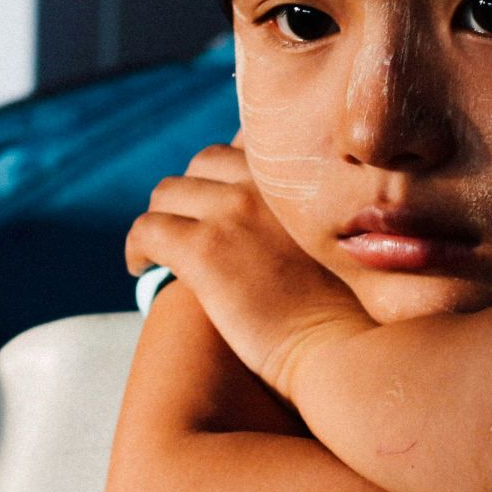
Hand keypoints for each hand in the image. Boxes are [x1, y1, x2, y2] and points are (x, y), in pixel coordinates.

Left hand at [126, 142, 371, 394]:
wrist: (344, 347)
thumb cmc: (353, 310)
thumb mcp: (344, 239)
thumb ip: (317, 213)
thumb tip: (283, 220)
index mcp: (301, 175)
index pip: (247, 144)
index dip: (227, 175)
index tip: (221, 203)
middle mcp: (266, 180)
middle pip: (203, 163)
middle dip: (190, 194)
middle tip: (187, 229)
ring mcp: (233, 210)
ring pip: (167, 194)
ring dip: (162, 218)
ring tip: (161, 251)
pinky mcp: (203, 249)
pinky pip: (147, 230)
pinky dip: (138, 248)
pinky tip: (142, 269)